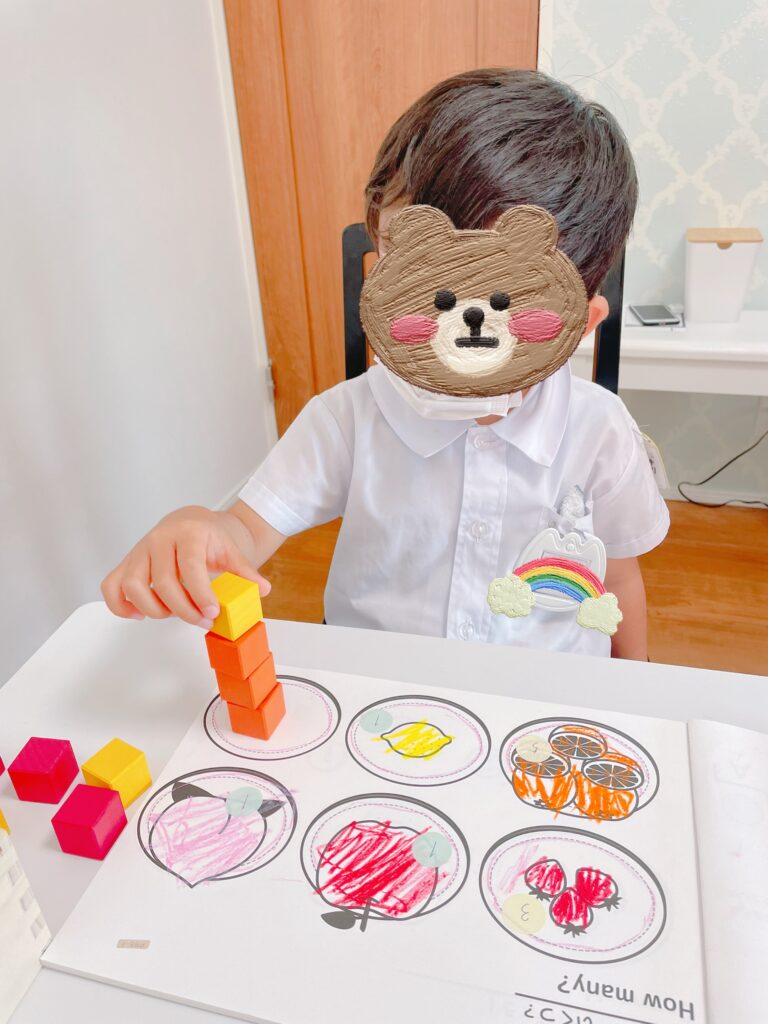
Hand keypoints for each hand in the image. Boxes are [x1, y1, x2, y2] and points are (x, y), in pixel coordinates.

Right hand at [101, 506, 271, 627]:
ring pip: (131, 586)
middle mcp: (158, 539)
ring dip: (153, 609)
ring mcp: (139, 551)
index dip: (200, 595)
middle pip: (163, 583)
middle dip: (184, 609)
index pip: (190, 568)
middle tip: (202, 620)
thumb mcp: (231, 551)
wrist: (190, 522)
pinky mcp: (127, 563)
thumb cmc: (209, 538)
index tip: (212, 613)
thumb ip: (245, 571)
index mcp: (188, 533)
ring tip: (173, 614)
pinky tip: (140, 614)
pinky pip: (111, 586)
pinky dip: (120, 605)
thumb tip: (262, 589)